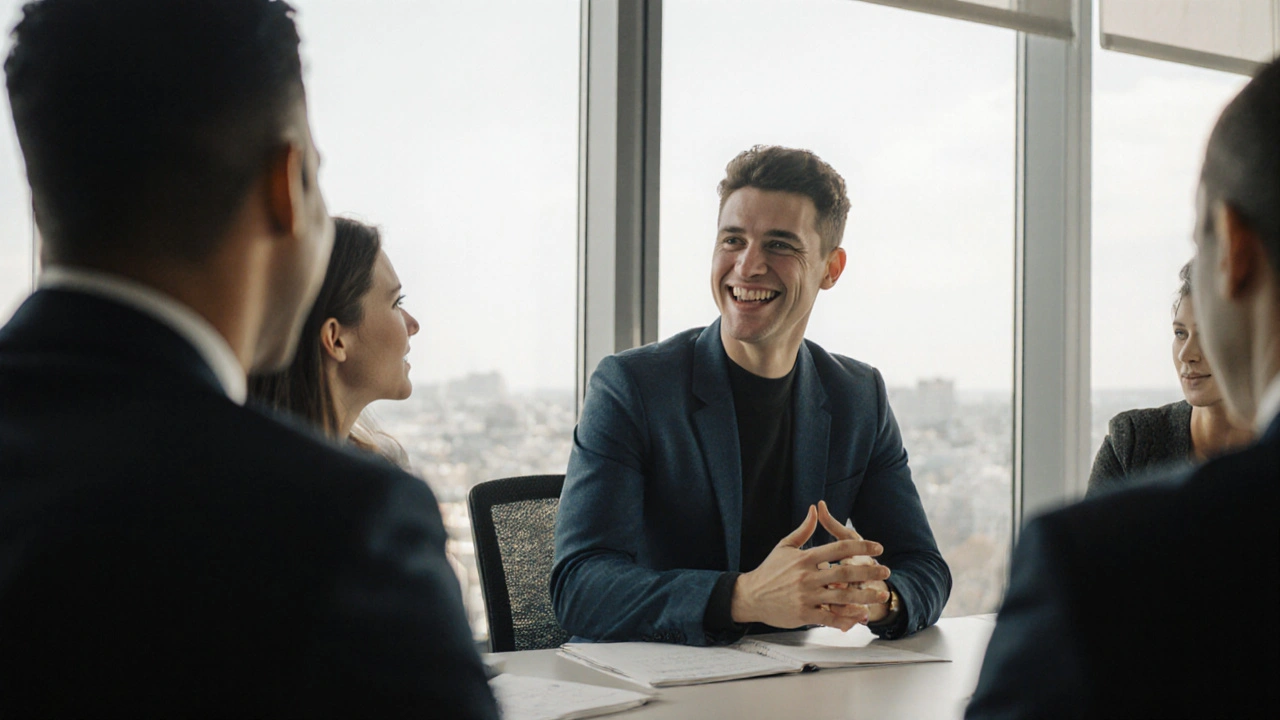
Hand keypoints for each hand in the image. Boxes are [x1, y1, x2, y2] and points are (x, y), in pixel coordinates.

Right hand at [730, 505, 888, 630]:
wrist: (750, 596)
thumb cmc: (769, 571)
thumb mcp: (785, 546)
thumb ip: (804, 529)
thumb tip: (815, 509)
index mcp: (805, 558)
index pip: (838, 548)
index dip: (861, 546)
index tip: (877, 547)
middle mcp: (807, 577)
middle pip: (846, 572)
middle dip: (869, 571)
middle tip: (886, 571)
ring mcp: (806, 597)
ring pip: (842, 596)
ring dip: (865, 596)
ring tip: (880, 594)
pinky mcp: (804, 614)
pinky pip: (830, 617)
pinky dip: (847, 618)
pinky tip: (860, 616)